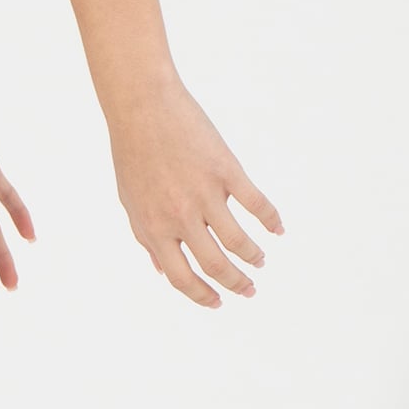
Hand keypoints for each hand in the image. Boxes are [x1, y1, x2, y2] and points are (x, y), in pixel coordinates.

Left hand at [110, 79, 282, 305]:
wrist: (142, 107)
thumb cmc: (132, 154)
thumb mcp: (130, 201)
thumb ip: (146, 238)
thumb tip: (160, 270)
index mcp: (153, 228)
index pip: (181, 277)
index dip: (201, 295)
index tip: (218, 302)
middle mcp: (180, 217)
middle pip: (216, 265)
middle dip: (236, 284)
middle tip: (249, 289)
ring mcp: (204, 194)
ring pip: (239, 242)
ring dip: (253, 257)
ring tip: (260, 261)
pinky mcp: (225, 170)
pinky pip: (256, 204)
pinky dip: (271, 220)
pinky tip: (278, 229)